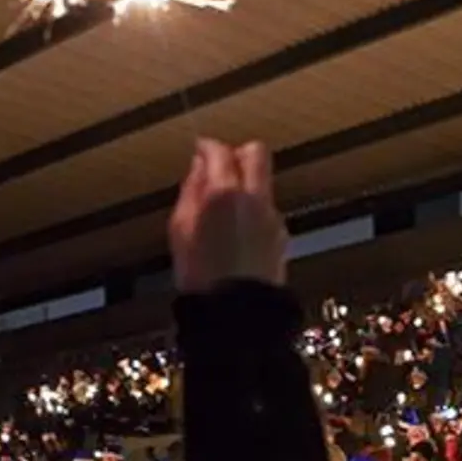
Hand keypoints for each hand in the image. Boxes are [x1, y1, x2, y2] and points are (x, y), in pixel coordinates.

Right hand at [169, 138, 287, 292]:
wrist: (237, 312)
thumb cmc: (202, 276)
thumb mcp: (180, 230)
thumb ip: (190, 191)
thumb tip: (198, 169)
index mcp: (224, 192)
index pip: (219, 151)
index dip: (207, 147)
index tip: (199, 151)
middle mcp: (254, 198)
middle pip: (256, 153)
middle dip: (237, 154)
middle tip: (219, 167)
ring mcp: (272, 215)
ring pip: (263, 182)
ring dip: (245, 185)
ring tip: (222, 208)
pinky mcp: (281, 234)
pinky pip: (266, 209)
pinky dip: (253, 209)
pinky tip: (236, 230)